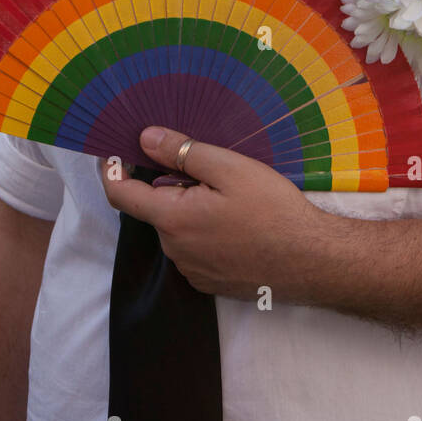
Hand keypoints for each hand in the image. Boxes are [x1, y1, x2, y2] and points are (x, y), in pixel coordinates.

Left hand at [101, 127, 327, 301]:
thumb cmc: (272, 210)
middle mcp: (174, 250)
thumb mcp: (230, 168)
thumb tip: (145, 137)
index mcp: (173, 219)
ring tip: (231, 197)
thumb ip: (183, 152)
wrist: (311, 261)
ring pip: (177, 229)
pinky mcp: (209, 282)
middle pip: (156, 209)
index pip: (122, 195)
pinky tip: (237, 224)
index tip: (110, 151)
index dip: (110, 169)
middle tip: (208, 168)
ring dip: (189, 209)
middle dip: (170, 185)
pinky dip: (204, 231)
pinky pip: (194, 248)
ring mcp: (191, 270)